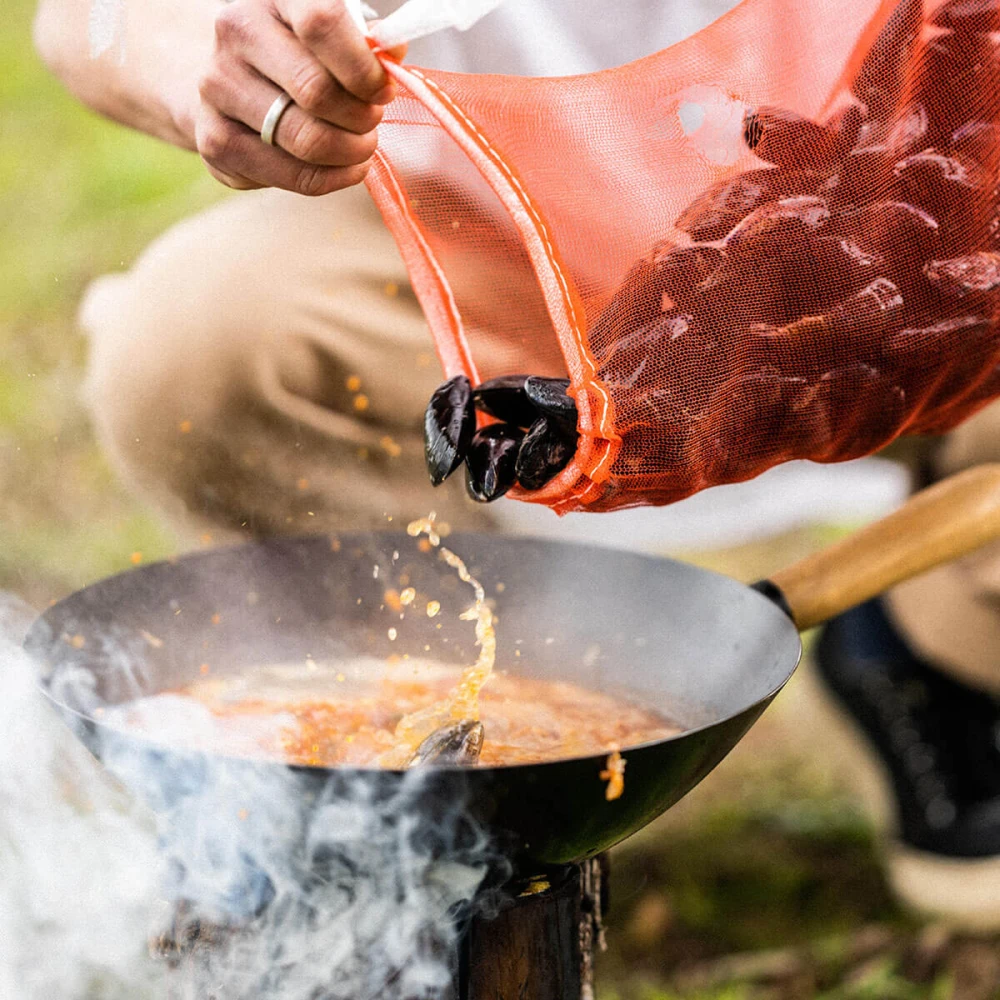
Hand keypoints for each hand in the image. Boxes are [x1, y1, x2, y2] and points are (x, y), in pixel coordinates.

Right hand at [196, 0, 404, 194]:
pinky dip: (332, 179)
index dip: (364, 67)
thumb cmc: (296, 55)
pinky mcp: (216, 141)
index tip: (383, 91)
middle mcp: (236, 33)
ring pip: (307, 140)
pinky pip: (293, 176)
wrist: (228, 84)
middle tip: (372, 122)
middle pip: (316, 91)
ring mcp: (218, 88)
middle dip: (361, 118)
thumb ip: (364, 40)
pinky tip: (344, 168)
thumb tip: (393, 51)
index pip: (323, 22)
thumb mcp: (328, 34)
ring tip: (361, 147)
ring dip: (351, 152)